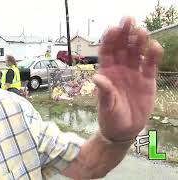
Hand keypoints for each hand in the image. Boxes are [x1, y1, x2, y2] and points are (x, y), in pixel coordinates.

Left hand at [93, 17, 162, 140]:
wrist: (124, 130)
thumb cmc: (110, 117)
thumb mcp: (106, 106)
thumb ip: (104, 91)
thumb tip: (97, 77)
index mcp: (107, 72)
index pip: (107, 52)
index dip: (109, 39)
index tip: (112, 28)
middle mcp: (120, 69)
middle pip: (122, 47)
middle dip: (125, 33)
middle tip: (128, 19)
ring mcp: (134, 73)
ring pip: (137, 52)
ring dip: (139, 41)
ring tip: (141, 30)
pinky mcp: (147, 80)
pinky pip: (150, 65)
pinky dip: (153, 56)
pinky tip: (154, 46)